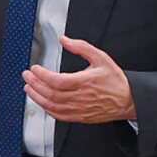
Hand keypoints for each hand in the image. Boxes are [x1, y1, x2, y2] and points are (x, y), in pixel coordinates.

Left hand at [22, 36, 136, 123]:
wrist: (129, 100)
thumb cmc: (115, 80)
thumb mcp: (101, 58)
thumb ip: (81, 47)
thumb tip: (64, 40)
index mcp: (85, 82)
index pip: (57, 81)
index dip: (42, 75)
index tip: (34, 69)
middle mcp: (81, 97)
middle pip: (51, 93)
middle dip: (35, 84)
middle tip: (27, 76)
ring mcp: (79, 109)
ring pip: (52, 106)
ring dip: (37, 97)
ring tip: (28, 88)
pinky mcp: (80, 117)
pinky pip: (59, 116)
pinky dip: (47, 109)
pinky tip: (41, 102)